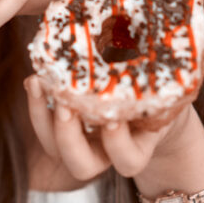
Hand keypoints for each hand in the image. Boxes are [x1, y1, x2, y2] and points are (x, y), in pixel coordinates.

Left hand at [23, 75, 192, 180]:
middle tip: (65, 106)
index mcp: (137, 148)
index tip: (113, 119)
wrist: (150, 93)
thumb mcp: (168, 85)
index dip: (118, 145)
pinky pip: (43, 122)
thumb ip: (167, 78)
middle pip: (81, 167)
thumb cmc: (162, 88)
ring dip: (40, 118)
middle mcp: (105, 152)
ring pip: (54, 149)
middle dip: (69, 138)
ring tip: (37, 83)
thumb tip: (164, 35)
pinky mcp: (64, 123)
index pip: (128, 161)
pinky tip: (35, 77)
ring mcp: (82, 140)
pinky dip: (36, 102)